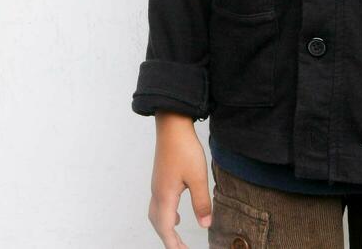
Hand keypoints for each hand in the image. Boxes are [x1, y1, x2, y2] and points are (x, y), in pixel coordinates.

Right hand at [147, 112, 212, 247]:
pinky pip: (159, 203)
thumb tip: (205, 225)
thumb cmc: (184, 148)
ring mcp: (157, 184)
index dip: (173, 244)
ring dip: (165, 227)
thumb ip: (201, 203)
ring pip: (156, 214)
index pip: (165, 228)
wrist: (171, 125)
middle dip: (168, 239)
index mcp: (165, 195)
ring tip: (177, 236)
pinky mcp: (160, 178)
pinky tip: (176, 214)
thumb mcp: (198, 177)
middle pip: (158, 224)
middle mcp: (157, 192)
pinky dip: (165, 215)